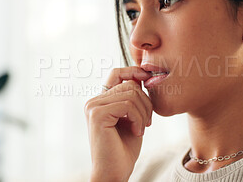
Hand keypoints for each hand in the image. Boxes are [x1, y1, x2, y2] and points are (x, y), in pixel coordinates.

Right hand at [85, 66, 152, 180]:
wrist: (115, 171)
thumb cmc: (124, 148)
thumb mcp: (132, 117)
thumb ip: (133, 98)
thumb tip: (142, 76)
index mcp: (101, 100)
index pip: (116, 73)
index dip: (133, 71)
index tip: (148, 77)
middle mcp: (93, 101)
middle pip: (129, 84)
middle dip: (146, 102)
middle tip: (147, 122)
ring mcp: (93, 107)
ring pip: (131, 94)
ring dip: (143, 112)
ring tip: (141, 128)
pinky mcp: (97, 114)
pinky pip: (127, 105)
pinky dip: (138, 118)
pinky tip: (137, 131)